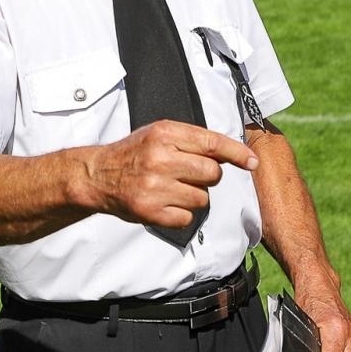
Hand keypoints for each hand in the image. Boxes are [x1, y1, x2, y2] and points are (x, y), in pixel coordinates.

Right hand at [82, 120, 256, 229]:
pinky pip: (188, 217)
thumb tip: (231, 153)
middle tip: (187, 174)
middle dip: (207, 176)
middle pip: (212, 173)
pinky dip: (181, 213)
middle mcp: (161, 158)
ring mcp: (156, 186)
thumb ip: (191, 140)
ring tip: (171, 188)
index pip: (212, 142)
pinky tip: (165, 202)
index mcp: (164, 134)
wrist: (98, 175)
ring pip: (202, 198)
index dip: (236, 153)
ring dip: (193, 196)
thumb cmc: (133, 153)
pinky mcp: (151, 211)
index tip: (252, 162)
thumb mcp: (158, 134)